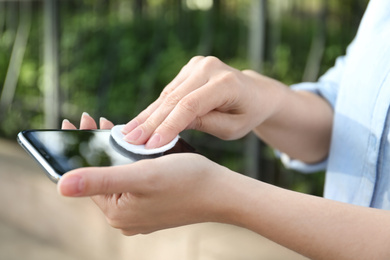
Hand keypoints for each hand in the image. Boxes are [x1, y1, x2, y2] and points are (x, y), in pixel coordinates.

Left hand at [59, 113, 234, 234]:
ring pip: (118, 176)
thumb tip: (60, 186)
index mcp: (118, 212)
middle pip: (102, 176)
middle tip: (94, 119)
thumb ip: (100, 180)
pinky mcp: (153, 206)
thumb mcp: (141, 176)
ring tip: (112, 128)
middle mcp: (126, 217)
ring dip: (114, 152)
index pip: (87, 177)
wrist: (222, 192)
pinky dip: (129, 162)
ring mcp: (140, 213)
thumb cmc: (187, 181)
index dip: (80, 147)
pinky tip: (133, 147)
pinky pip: (133, 181)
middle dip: (98, 147)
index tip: (74, 122)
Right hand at [121, 56, 286, 148]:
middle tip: (129, 141)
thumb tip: (170, 126)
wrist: (256, 93)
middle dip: (150, 122)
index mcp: (226, 83)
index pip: (190, 106)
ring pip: (167, 95)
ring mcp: (198, 64)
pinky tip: (140, 122)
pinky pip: (170, 91)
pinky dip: (155, 107)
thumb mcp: (231, 128)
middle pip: (174, 99)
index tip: (150, 145)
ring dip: (148, 115)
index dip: (168, 126)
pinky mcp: (190, 67)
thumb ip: (204, 124)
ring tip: (127, 134)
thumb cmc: (247, 115)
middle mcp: (210, 68)